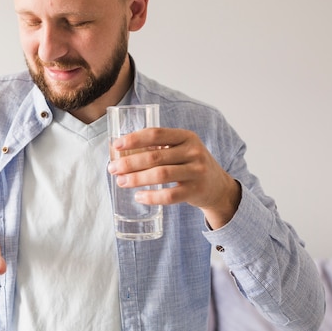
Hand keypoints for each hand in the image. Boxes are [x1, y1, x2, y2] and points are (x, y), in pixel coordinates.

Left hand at [107, 128, 240, 228]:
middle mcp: (193, 151)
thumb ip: (159, 147)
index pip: (156, 133)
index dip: (134, 139)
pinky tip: (138, 196)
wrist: (218, 186)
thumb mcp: (181, 149)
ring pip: (161, 175)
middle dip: (129, 163)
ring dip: (136, 179)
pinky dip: (151, 197)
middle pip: (155, 156)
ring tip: (121, 182)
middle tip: (112, 168)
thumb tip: (121, 151)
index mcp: (186, 136)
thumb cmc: (190, 164)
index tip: (116, 146)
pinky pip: (170, 196)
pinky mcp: (196, 191)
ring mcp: (196, 172)